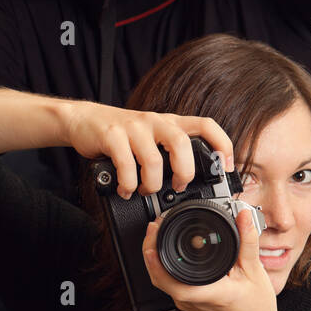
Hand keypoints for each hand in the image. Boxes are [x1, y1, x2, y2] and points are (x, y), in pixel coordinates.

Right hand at [61, 104, 234, 196]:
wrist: (84, 120)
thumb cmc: (122, 135)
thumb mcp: (152, 137)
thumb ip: (170, 153)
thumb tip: (193, 182)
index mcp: (170, 123)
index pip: (206, 125)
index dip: (223, 145)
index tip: (226, 168)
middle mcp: (155, 122)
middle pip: (182, 143)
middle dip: (184, 172)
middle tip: (178, 186)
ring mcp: (133, 127)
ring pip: (153, 159)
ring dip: (151, 183)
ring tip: (144, 190)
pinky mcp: (111, 135)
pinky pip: (125, 164)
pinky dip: (127, 184)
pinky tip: (125, 189)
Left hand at [142, 207, 279, 310]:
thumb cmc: (255, 305)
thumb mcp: (255, 271)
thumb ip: (247, 242)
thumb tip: (243, 216)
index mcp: (210, 294)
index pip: (176, 284)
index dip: (158, 265)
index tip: (152, 244)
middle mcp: (192, 300)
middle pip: (160, 278)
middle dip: (151, 249)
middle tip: (155, 225)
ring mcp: (185, 302)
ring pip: (160, 279)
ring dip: (154, 256)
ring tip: (157, 231)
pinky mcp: (184, 300)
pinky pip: (166, 281)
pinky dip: (161, 263)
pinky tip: (164, 247)